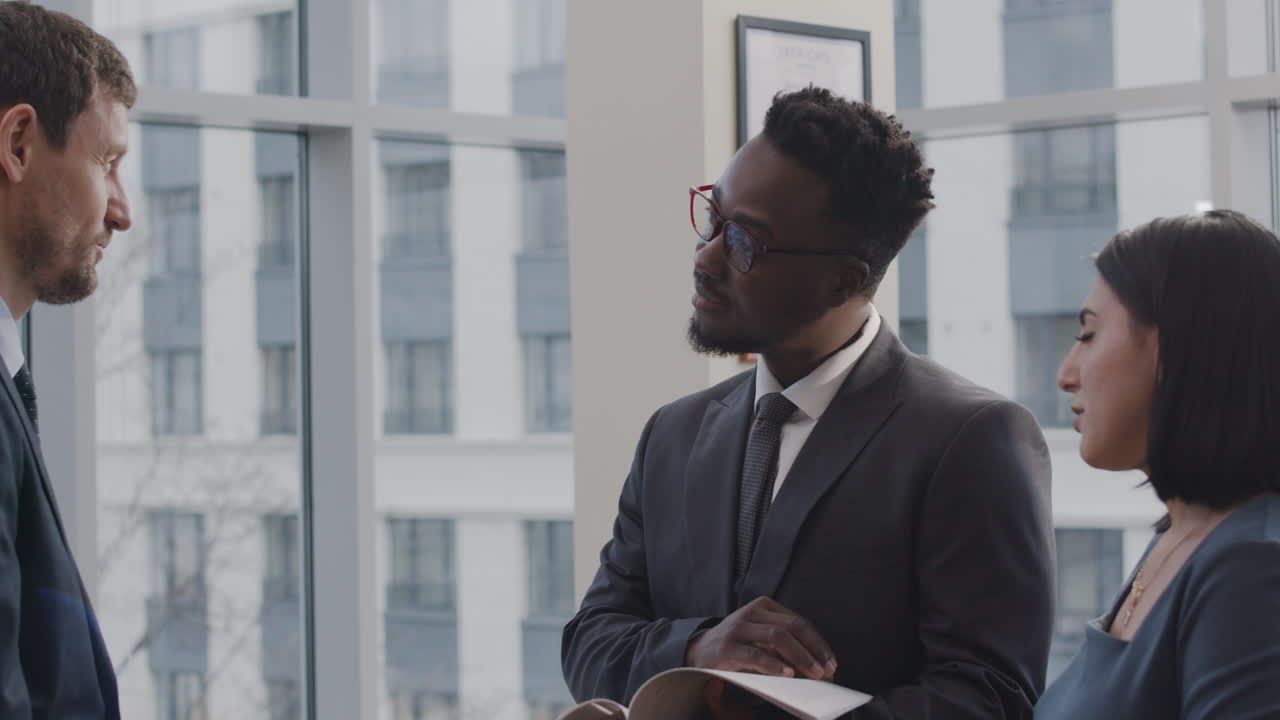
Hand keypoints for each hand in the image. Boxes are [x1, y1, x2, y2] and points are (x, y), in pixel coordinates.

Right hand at [685, 596, 836, 680]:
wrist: (701, 650)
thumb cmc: (739, 645)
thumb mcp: (763, 640)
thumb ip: (787, 648)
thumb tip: (820, 667)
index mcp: (765, 606)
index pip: (799, 622)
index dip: (818, 643)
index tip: (831, 662)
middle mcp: (752, 612)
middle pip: (792, 627)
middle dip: (813, 651)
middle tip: (825, 670)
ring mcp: (738, 627)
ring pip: (777, 637)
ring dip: (800, 657)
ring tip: (812, 674)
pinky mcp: (727, 646)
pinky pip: (756, 654)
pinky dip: (774, 665)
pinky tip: (787, 674)